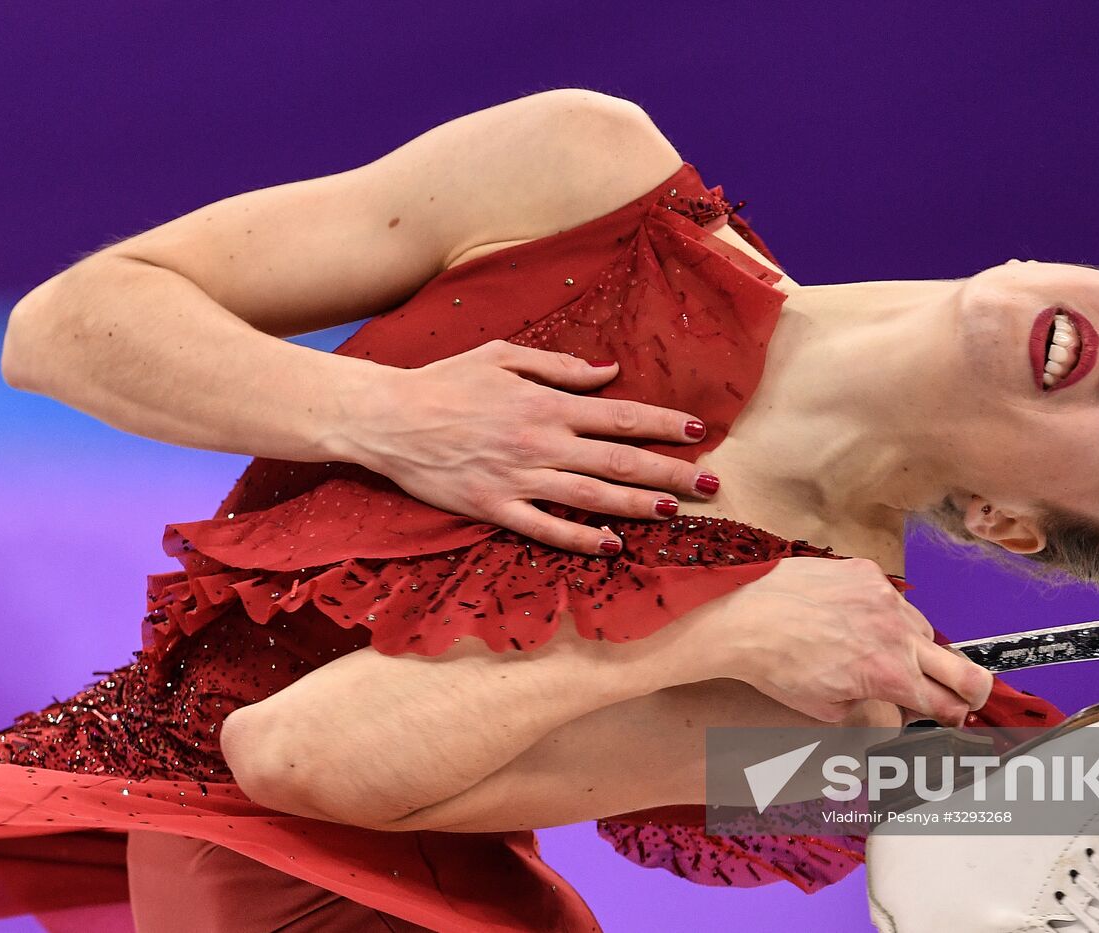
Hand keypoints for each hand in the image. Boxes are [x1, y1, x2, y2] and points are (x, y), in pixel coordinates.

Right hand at [342, 340, 716, 553]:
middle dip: (670, 473)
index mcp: (546, 405)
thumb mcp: (503, 356)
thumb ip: (559, 367)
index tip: (698, 432)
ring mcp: (518, 479)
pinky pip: (544, 528)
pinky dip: (579, 539)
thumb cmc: (445, 381)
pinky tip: (610, 546)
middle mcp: (540, 443)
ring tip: (674, 513)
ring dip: (637, 507)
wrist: (388, 417)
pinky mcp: (493, 508)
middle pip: (619, 462)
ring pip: (591, 498)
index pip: (620, 415)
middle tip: (711, 484)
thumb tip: (609, 371)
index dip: (663, 424)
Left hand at [711, 557, 994, 723]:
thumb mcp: (829, 709)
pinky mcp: (868, 573)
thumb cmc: (779, 666)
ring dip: (914, 647)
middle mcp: (897, 635)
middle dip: (970, 692)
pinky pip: (892, 599)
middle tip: (961, 697)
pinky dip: (883, 613)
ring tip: (877, 651)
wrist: (745, 618)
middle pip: (967, 672)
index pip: (949, 704)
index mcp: (890, 676)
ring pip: (924, 630)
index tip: (950, 717)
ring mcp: (886, 599)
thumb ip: (874, 709)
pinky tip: (854, 620)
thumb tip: (895, 708)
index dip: (955, 717)